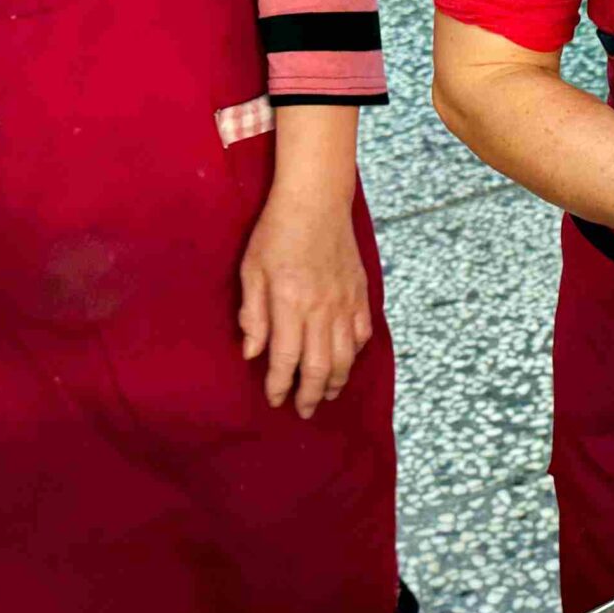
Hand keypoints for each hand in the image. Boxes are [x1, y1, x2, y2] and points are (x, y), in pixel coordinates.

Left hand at [239, 190, 371, 418]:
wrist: (316, 202)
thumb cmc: (276, 233)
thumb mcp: (251, 270)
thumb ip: (253, 314)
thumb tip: (252, 352)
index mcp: (289, 304)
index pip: (286, 358)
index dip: (280, 384)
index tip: (274, 399)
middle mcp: (321, 309)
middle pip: (320, 366)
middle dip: (311, 394)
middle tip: (304, 410)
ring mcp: (344, 303)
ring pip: (345, 355)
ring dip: (336, 380)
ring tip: (327, 394)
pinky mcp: (360, 294)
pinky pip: (362, 333)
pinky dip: (355, 353)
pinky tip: (346, 360)